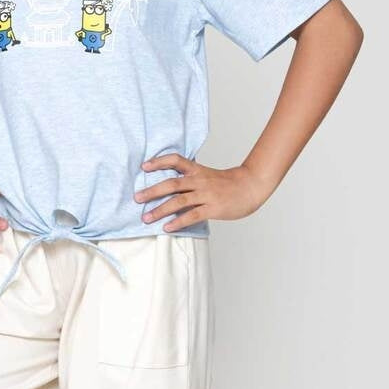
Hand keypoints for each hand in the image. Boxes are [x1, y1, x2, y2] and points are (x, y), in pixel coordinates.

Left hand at [134, 154, 270, 229]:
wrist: (251, 186)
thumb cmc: (228, 183)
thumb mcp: (207, 175)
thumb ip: (190, 179)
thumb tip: (169, 185)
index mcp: (197, 170)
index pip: (176, 160)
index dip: (159, 162)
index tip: (144, 166)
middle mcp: (199, 181)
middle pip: (172, 183)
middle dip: (152, 191)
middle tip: (136, 198)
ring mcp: (206, 194)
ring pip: (179, 201)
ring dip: (160, 210)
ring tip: (146, 218)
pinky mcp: (213, 208)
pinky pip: (192, 215)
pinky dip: (178, 222)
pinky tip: (167, 227)